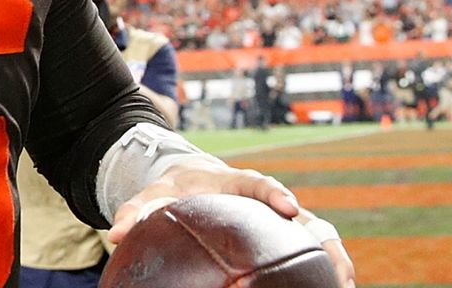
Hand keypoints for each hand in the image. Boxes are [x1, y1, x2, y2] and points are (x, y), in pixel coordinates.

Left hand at [106, 164, 354, 287]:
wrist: (192, 180)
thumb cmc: (174, 188)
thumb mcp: (153, 193)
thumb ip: (137, 208)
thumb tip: (117, 231)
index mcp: (236, 181)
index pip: (259, 183)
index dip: (276, 194)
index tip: (289, 207)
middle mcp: (267, 200)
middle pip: (304, 216)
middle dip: (321, 240)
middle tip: (335, 265)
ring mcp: (280, 219)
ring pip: (317, 237)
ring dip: (334, 261)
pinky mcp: (282, 237)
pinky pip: (309, 252)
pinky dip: (324, 271)